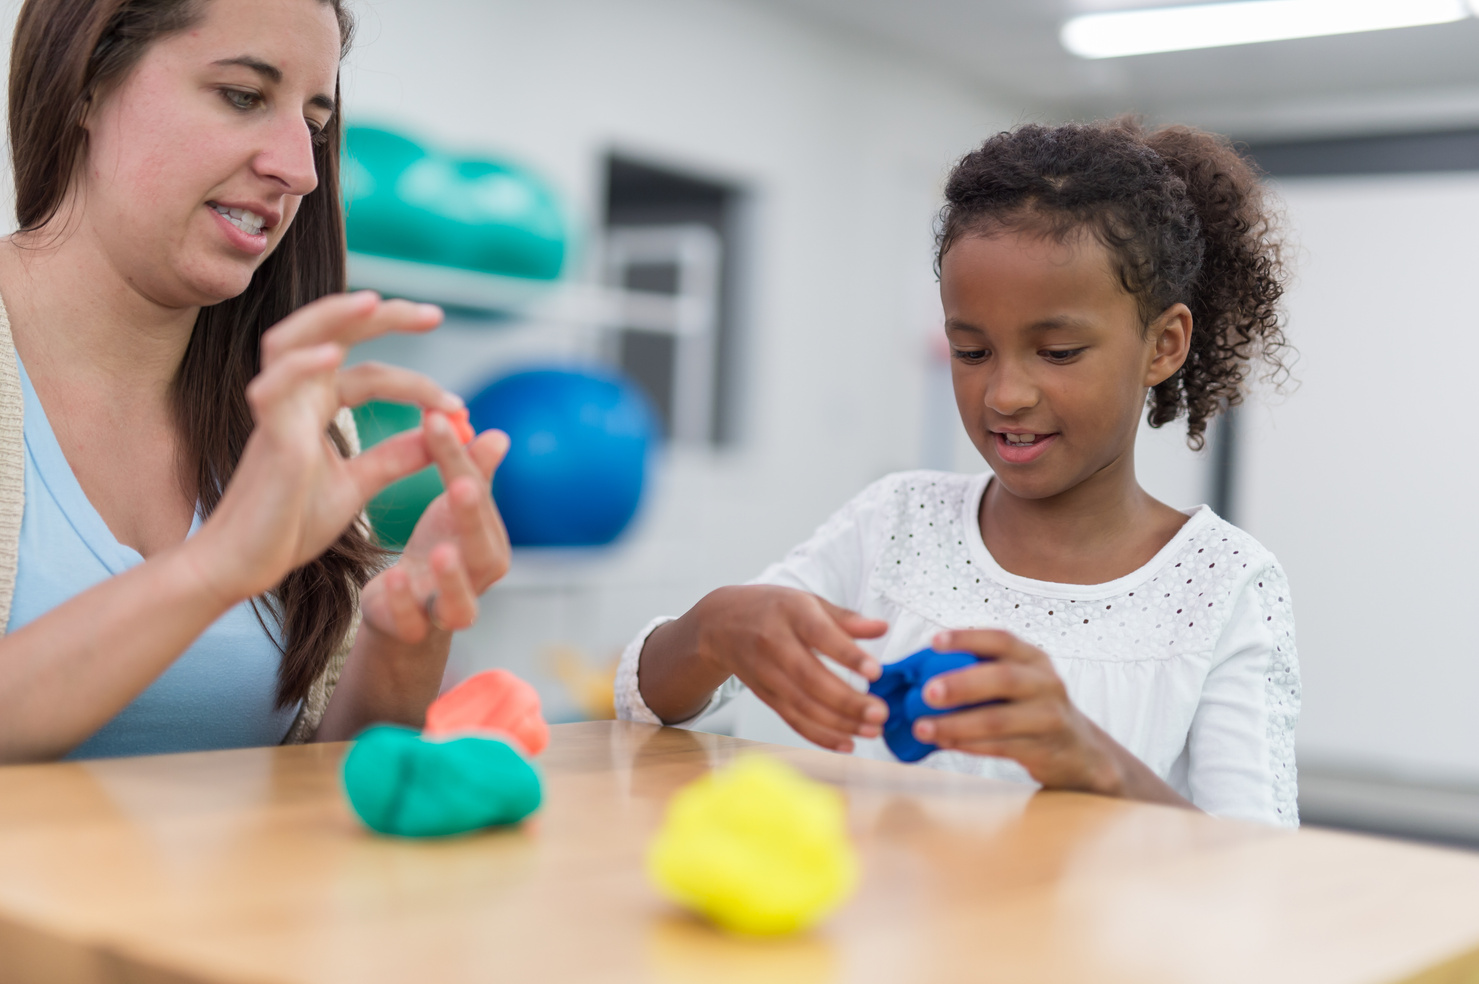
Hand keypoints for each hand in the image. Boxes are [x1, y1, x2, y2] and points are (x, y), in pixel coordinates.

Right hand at [188, 292, 456, 602]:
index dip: (417, 385)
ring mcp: (275, 413)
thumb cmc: (290, 525)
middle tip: (434, 314)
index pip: (370, 373)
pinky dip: (302, 366)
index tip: (459, 407)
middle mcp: (294, 399)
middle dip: (381, 317)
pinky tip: (333, 356)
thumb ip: (395, 457)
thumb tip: (441, 434)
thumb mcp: (358, 485)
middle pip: (331, 333)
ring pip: (292, 341)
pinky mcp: (265, 438)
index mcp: (315, 408)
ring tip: (374, 302)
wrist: (246, 564)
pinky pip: (273, 389)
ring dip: (331, 317)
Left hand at [360, 414, 511, 642]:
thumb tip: (498, 435)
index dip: (460, 459)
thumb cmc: (437, 550)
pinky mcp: (414, 630)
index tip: (436, 420)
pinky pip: (414, 623)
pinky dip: (405, 603)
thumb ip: (471, 473)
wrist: (407, 610)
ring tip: (440, 551)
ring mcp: (449, 609)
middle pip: (484, 550)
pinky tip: (392, 576)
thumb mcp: (451, 511)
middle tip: (461, 484)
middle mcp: (479, 578)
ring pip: (461, 602)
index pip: (477, 496)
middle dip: (473, 518)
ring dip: (451, 577)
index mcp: (490, 542)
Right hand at [692, 585, 889, 751]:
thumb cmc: (772, 609)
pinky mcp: (764, 695)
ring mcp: (766, 673)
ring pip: (802, 704)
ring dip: (838, 723)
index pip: (820, 635)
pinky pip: (792, 719)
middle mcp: (774, 643)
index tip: (876, 672)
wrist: (719, 624)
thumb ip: (845, 618)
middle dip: (846, 701)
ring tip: (872, 730)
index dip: (847, 655)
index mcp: (791, 612)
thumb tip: (882, 628)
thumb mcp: (807, 601)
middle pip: (810, 678)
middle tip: (880, 713)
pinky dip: (819, 735)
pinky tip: (846, 743)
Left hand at [912, 629, 1124, 794]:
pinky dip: (968, 745)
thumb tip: (918, 677)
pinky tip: (944, 743)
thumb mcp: (1018, 681)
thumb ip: (981, 672)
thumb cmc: (1030, 708)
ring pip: (998, 720)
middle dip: (961, 684)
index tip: (934, 642)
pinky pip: (1000, 746)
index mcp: (1034, 658)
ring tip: (922, 728)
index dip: (967, 638)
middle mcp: (1045, 682)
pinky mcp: (1044, 748)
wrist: (1078, 751)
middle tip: (926, 693)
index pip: (1001, 639)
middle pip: (1002, 678)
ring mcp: (1048, 716)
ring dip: (956, 724)